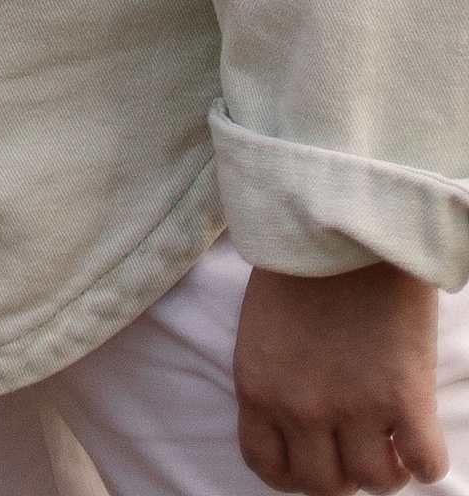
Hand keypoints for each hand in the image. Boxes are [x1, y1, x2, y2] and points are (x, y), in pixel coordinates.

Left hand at [236, 261, 447, 492]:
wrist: (341, 214)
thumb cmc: (301, 259)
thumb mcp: (264, 326)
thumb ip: (276, 377)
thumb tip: (298, 421)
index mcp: (257, 387)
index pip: (268, 466)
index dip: (295, 470)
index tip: (315, 454)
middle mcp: (300, 407)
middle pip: (324, 484)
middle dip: (343, 470)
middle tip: (358, 442)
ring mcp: (353, 406)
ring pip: (374, 481)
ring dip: (386, 467)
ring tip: (391, 437)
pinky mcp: (403, 395)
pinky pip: (425, 463)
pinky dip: (426, 459)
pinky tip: (419, 433)